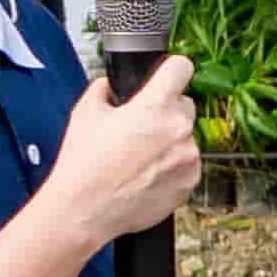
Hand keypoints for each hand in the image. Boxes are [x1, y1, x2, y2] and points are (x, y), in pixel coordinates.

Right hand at [47, 55, 205, 242]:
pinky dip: (173, 165)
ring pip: (186, 136)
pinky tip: (147, 173)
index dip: (172, 69)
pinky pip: (188, 163)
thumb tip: (111, 84)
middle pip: (185, 105)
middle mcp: (179, 129)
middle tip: (140, 127)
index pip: (181, 68)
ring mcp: (189, 157)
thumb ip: (104, 89)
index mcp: (155, 106)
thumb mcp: (85, 113)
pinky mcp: (191, 181)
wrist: (86, 209)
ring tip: (139, 157)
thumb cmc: (84, 163)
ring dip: (170, 141)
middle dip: (166, 111)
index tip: (168, 74)